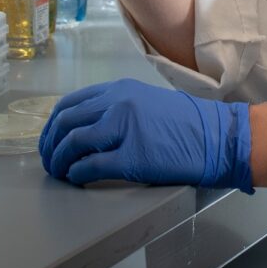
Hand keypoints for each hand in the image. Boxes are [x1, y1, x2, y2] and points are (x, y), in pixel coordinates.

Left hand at [38, 78, 253, 191]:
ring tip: (60, 172)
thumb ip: (117, 107)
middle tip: (49, 161)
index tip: (51, 139)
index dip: (53, 125)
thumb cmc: (186, 122)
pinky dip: (76, 173)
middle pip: (65, 121)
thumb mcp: (146, 102)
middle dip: (50, 144)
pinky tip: (77, 178)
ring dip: (59, 160)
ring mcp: (124, 128)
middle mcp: (118, 103)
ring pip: (72, 142)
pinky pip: (89, 165)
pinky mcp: (132, 156)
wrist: (217, 136)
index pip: (71, 103)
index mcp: (121, 89)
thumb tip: (85, 127)